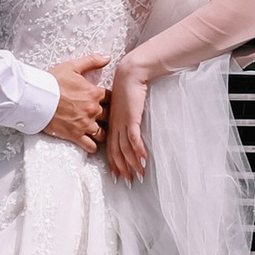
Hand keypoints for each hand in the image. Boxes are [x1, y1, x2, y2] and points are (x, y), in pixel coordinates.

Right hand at [42, 54, 108, 154]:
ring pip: (102, 133)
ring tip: (98, 132)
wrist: (36, 97)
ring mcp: (85, 124)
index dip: (109, 100)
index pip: (111, 98)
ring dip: (102, 133)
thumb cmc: (52, 81)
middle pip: (109, 117)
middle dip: (107, 118)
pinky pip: (91, 146)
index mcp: (94, 93)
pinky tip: (91, 144)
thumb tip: (107, 57)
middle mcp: (93, 110)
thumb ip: (92, 61)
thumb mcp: (72, 66)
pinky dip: (92, 146)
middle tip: (104, 119)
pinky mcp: (75, 135)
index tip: (106, 102)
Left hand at [104, 64, 148, 181]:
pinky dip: (138, 150)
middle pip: (116, 152)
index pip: (110, 147)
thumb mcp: (120, 105)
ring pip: (125, 148)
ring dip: (133, 163)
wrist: (129, 73)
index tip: (117, 175)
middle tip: (129, 181)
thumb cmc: (125, 88)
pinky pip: (134, 138)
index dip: (114, 162)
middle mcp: (115, 126)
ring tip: (139, 175)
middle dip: (123, 168)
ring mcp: (123, 123)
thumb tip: (128, 127)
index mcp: (111, 124)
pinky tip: (144, 159)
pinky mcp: (132, 118)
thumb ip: (122, 118)